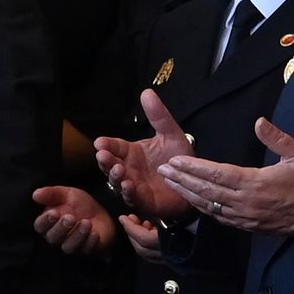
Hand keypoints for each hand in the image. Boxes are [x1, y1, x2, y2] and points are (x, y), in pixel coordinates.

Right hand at [29, 184, 117, 256]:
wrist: (100, 212)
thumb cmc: (78, 204)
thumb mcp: (66, 194)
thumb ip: (51, 194)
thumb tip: (35, 194)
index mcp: (48, 223)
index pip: (40, 226)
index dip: (45, 221)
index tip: (54, 213)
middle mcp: (57, 237)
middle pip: (52, 238)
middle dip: (61, 228)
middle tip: (71, 218)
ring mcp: (71, 245)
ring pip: (68, 247)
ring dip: (77, 235)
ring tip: (86, 223)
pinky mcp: (85, 249)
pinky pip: (85, 250)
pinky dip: (90, 242)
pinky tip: (94, 233)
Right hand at [96, 91, 196, 219]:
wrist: (194, 180)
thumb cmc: (178, 158)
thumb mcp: (171, 134)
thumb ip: (158, 116)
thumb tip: (147, 92)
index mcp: (132, 152)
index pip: (115, 146)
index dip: (106, 144)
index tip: (99, 142)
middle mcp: (129, 168)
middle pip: (110, 165)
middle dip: (105, 160)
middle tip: (102, 155)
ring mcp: (134, 185)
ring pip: (117, 182)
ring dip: (115, 176)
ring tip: (117, 169)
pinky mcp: (144, 201)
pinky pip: (132, 198)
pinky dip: (129, 192)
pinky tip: (128, 185)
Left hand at [165, 117, 293, 237]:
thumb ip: (277, 138)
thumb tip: (259, 122)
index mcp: (256, 183)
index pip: (217, 174)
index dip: (194, 168)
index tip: (176, 161)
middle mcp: (245, 202)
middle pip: (206, 191)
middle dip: (182, 180)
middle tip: (163, 171)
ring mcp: (244, 216)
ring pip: (209, 206)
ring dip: (188, 194)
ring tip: (171, 184)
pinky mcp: (246, 226)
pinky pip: (219, 217)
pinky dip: (202, 208)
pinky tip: (193, 200)